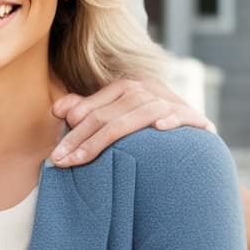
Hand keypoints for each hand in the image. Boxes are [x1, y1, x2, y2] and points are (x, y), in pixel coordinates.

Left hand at [50, 77, 214, 166]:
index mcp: (127, 87)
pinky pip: (182, 115)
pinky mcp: (192, 117)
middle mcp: (146, 90)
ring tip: (81, 158)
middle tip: (59, 162)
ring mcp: (169, 102)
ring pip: (133, 117)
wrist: (192, 137)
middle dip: (79, 141)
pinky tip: (159, 128)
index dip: (72, 130)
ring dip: (104, 140)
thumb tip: (56, 109)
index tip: (56, 154)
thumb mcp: (115, 116)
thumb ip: (86, 110)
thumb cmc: (146, 129)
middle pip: (106, 116)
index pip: (93, 108)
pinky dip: (171, 119)